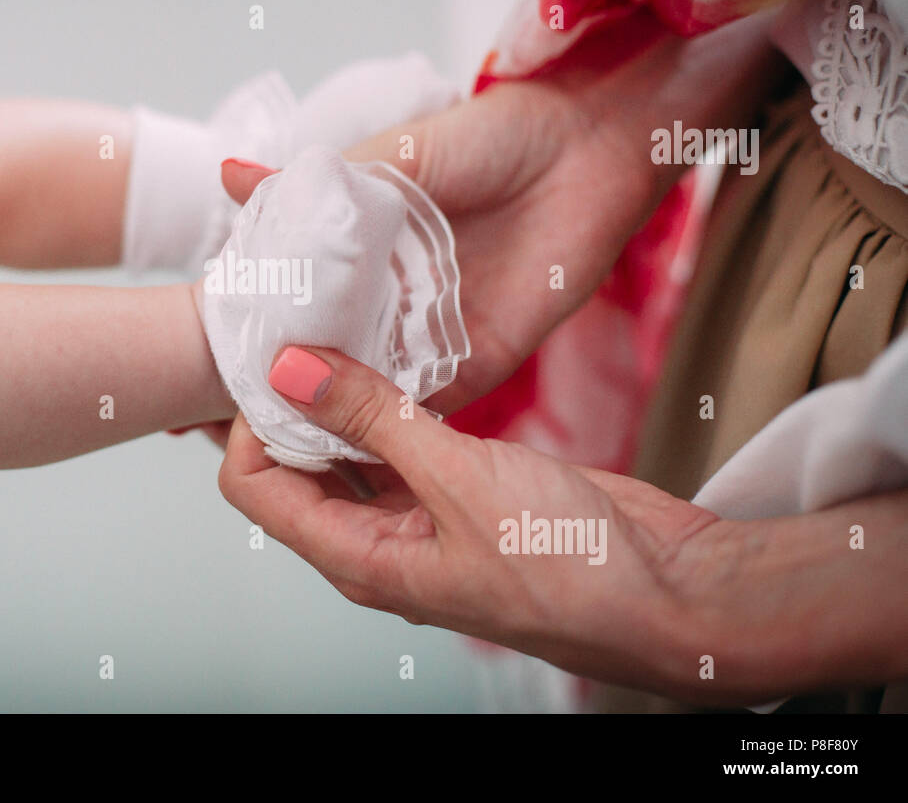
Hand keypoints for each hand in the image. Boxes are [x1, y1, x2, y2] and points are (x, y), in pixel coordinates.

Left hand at [218, 345, 729, 700]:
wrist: (670, 591)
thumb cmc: (573, 567)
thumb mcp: (458, 480)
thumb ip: (372, 421)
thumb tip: (289, 371)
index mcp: (360, 559)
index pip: (255, 488)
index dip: (252, 424)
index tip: (279, 361)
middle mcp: (379, 543)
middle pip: (295, 467)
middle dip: (290, 403)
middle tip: (304, 332)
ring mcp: (420, 517)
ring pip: (350, 451)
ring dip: (341, 398)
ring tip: (345, 332)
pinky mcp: (460, 490)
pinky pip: (402, 442)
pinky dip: (390, 403)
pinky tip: (397, 358)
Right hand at [222, 22, 787, 412]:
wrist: (586, 151)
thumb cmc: (489, 138)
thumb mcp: (393, 157)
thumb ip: (319, 187)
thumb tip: (230, 177)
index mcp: (360, 249)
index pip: (293, 292)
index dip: (255, 315)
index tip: (211, 337)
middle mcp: (387, 298)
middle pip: (323, 348)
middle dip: (282, 372)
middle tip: (229, 398)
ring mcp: (427, 334)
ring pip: (365, 383)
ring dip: (326, 404)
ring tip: (271, 425)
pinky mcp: (473, 363)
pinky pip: (421, 402)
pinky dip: (386, 420)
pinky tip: (343, 432)